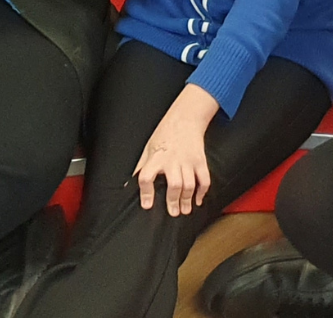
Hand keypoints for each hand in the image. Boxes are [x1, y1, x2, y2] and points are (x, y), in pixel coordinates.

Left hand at [134, 85, 219, 216]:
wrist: (185, 118)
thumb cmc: (164, 134)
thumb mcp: (148, 148)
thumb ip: (140, 167)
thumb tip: (128, 185)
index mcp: (156, 157)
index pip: (147, 177)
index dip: (146, 193)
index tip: (147, 205)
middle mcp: (172, 160)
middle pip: (174, 185)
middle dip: (173, 201)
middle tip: (174, 213)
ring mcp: (188, 161)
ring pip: (189, 185)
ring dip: (187, 199)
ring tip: (185, 210)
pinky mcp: (200, 160)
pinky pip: (204, 179)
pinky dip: (203, 191)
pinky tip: (198, 199)